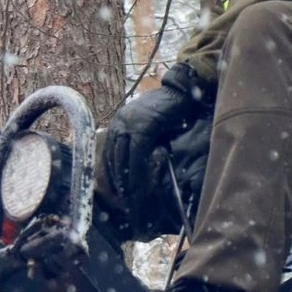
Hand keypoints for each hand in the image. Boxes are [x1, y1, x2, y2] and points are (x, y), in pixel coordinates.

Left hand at [100, 66, 208, 233]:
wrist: (182, 91)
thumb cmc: (171, 109)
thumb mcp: (151, 127)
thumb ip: (144, 143)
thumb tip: (143, 164)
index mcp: (119, 122)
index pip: (110, 152)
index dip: (112, 173)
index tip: (116, 191)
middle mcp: (119, 123)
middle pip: (113, 158)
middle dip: (117, 181)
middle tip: (123, 201)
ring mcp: (128, 124)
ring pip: (122, 159)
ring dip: (126, 181)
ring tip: (130, 199)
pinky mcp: (142, 128)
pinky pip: (136, 156)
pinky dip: (137, 172)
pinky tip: (140, 186)